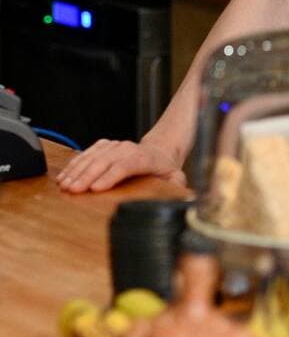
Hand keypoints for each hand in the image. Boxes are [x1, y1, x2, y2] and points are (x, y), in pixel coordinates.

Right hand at [56, 138, 185, 193]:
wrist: (159, 152)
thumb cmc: (165, 169)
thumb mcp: (176, 177)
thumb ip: (176, 184)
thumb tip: (176, 189)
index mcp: (145, 158)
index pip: (125, 166)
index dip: (110, 176)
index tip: (95, 188)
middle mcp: (127, 149)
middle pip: (104, 162)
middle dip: (86, 176)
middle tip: (73, 190)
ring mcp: (114, 145)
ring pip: (92, 157)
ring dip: (76, 171)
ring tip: (64, 185)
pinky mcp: (104, 145)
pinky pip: (86, 153)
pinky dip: (74, 164)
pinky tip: (64, 175)